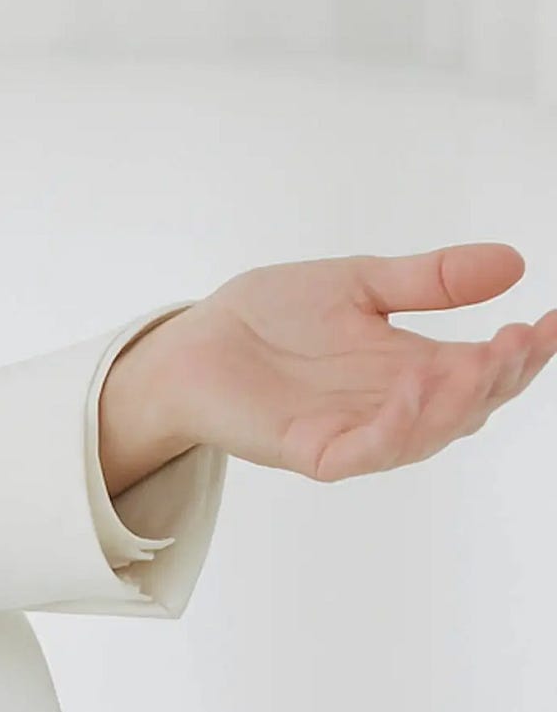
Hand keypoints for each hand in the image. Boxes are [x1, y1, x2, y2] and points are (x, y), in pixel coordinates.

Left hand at [164, 242, 556, 483]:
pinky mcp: (318, 451)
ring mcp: (360, 432)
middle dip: (501, 374)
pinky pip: (370, 448)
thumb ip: (428, 280)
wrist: (192, 343)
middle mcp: (398, 405)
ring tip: (477, 360)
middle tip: (519, 338)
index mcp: (415, 367)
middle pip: (470, 403)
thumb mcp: (356, 282)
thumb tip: (513, 261)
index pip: (486, 366)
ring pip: (430, 430)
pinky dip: (399, 424)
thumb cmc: (269, 317)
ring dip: (458, 399)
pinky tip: (414, 387)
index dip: (526, 351)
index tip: (554, 320)